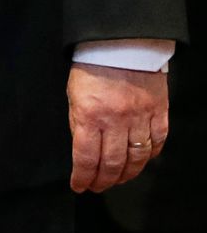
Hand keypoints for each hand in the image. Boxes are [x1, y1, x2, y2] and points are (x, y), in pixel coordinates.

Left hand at [67, 62, 168, 192]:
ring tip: (117, 180)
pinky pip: (157, 143)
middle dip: (103, 181)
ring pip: (137, 158)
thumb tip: (83, 152)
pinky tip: (140, 162)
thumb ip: (78, 123)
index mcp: (89, 115)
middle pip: (112, 163)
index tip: (79, 187)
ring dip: (126, 174)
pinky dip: (149, 157)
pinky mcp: (159, 113)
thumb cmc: (91, 68)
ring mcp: (140, 118)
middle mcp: (115, 120)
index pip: (85, 157)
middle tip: (97, 187)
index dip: (82, 177)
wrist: (122, 44)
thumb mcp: (74, 95)